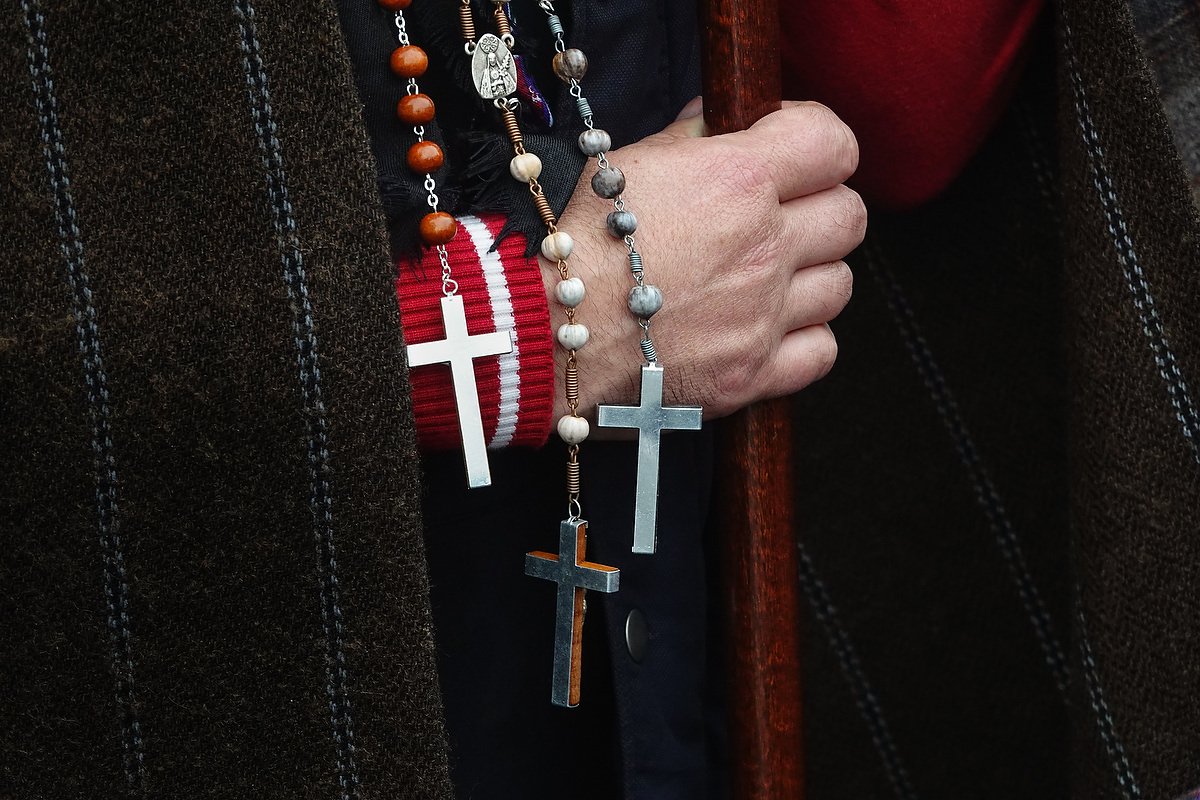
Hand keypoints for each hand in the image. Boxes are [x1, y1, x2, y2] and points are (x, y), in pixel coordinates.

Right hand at [547, 98, 863, 420]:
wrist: (543, 331)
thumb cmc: (577, 244)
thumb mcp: (628, 164)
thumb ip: (692, 139)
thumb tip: (723, 123)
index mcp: (739, 181)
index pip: (834, 144)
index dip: (817, 144)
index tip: (793, 154)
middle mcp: (764, 247)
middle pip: (849, 216)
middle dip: (819, 209)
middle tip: (780, 219)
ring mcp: (763, 315)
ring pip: (840, 285)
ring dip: (811, 276)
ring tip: (765, 278)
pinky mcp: (752, 373)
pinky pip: (822, 350)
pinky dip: (804, 339)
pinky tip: (767, 328)